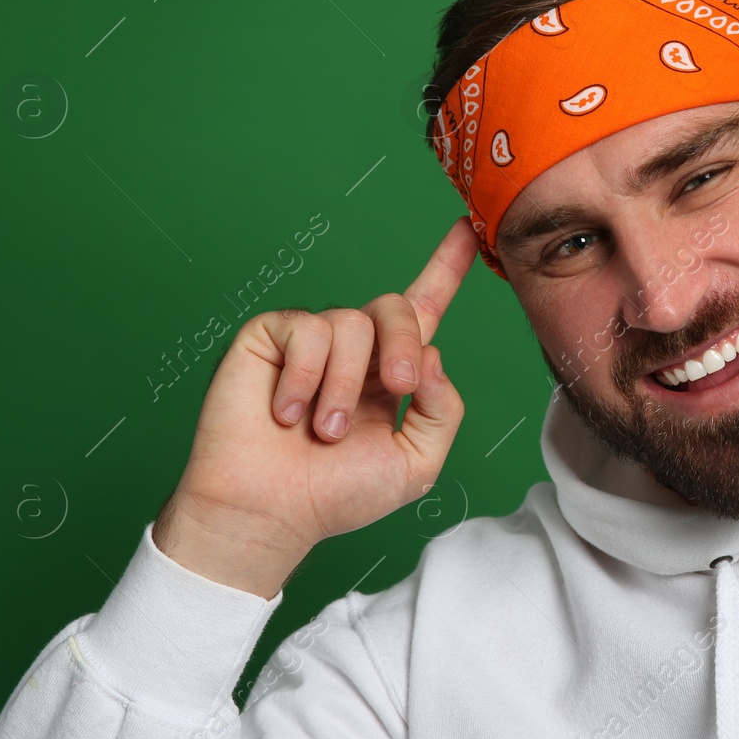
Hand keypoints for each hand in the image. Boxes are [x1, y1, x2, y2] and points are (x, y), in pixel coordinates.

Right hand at [154, 217, 479, 597]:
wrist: (269, 512)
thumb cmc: (335, 495)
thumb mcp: (416, 462)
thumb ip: (444, 411)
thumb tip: (433, 357)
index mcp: (389, 371)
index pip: (423, 310)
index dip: (446, 267)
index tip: (468, 227)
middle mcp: (353, 349)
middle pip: (396, 307)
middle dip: (403, 346)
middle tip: (395, 390)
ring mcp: (310, 339)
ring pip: (352, 321)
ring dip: (345, 385)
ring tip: (326, 431)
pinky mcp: (270, 335)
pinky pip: (307, 328)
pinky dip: (305, 376)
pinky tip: (287, 412)